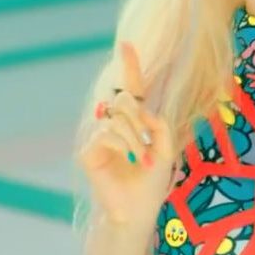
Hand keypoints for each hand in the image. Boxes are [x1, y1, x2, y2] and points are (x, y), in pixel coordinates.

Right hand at [78, 41, 176, 231]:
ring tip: (143, 157)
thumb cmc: (152, 183)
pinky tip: (131, 159)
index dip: (129, 66)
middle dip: (140, 119)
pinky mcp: (87, 151)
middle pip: (124, 100)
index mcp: (134, 122)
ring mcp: (98, 137)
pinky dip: (123, 144)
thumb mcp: (166, 149)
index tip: (127, 44)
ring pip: (117, 118)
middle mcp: (113, 125)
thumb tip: (140, 109)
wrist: (138, 211)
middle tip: (149, 144)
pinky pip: (106, 133)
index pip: (130, 88)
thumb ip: (160, 124)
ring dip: (136, 137)